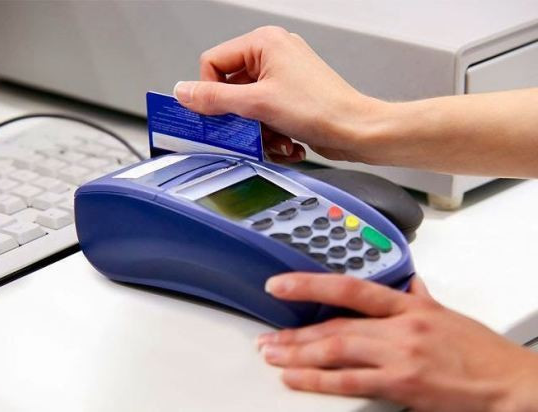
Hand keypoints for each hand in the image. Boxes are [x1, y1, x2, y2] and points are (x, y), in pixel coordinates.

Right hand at [173, 26, 389, 163]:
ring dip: (258, 131)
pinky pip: (264, 115)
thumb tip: (184, 93)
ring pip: (247, 107)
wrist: (356, 131)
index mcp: (263, 43)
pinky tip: (287, 142)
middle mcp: (273, 55)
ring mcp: (283, 76)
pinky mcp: (291, 97)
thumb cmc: (321, 109)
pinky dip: (271, 133)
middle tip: (248, 130)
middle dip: (240, 118)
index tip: (215, 116)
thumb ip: (214, 99)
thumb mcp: (257, 104)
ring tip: (276, 138)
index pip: (213, 63)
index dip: (210, 93)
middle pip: (230, 89)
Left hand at [258, 274, 537, 411]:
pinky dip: (319, 381)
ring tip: (271, 355)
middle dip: (296, 332)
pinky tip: (296, 379)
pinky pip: (351, 382)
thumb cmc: (480, 351)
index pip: (349, 288)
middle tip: (267, 337)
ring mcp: (399, 356)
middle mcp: (400, 327)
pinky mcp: (402, 385)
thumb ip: (419, 297)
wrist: (510, 384)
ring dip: (298, 354)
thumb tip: (408, 282)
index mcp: (408, 305)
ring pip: (337, 350)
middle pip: (335, 325)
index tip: (281, 285)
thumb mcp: (446, 314)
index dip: (310, 284)